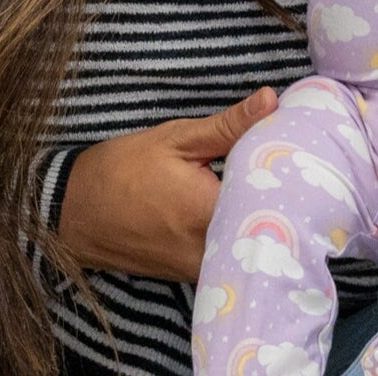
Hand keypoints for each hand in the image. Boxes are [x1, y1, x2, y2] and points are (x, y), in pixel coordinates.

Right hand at [56, 87, 277, 279]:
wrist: (76, 213)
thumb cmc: (123, 170)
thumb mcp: (175, 138)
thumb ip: (229, 125)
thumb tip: (272, 101)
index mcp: (210, 212)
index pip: (274, 193)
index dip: (290, 170)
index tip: (300, 149)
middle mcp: (212, 250)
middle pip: (268, 222)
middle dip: (281, 192)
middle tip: (290, 162)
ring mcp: (204, 269)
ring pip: (252, 240)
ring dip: (262, 213)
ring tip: (267, 181)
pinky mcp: (195, 276)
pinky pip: (233, 253)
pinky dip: (241, 230)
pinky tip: (242, 206)